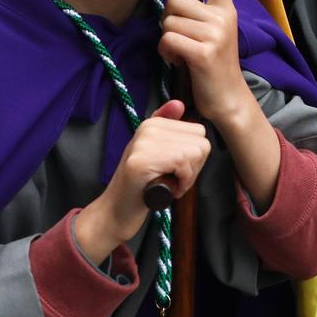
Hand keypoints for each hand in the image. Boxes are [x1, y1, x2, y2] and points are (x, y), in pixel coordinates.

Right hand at [76, 101, 210, 264]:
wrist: (115, 212)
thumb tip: (178, 103)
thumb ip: (167, 129)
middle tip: (173, 179)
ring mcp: (143, 143)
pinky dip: (183, 182)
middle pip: (201, 141)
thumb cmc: (141, 187)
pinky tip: (167, 190)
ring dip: (189, 176)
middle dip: (194, 166)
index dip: (194, 157)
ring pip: (196, 151)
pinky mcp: (141, 160)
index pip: (198, 132)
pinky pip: (184, 162)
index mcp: (152, 123)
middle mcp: (148, 128)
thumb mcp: (156, 154)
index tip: (177, 170)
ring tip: (168, 184)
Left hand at [158, 0, 252, 126]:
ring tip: (179, 52)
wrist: (229, 98)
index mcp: (228, 11)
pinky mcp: (203, 53)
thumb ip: (202, 12)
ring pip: (169, 21)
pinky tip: (176, 60)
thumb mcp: (216, 32)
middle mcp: (223, 19)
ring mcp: (214, 36)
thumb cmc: (215, 65)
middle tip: (178, 35)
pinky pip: (168, 39)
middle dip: (168, 17)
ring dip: (166, 38)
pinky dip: (166, 51)